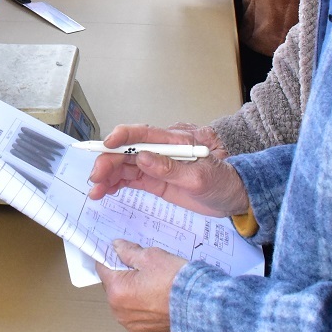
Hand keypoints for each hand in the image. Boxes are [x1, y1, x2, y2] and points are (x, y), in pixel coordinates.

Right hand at [87, 124, 248, 216]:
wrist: (235, 198)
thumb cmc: (224, 181)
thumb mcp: (201, 176)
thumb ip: (171, 168)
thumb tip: (144, 158)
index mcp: (172, 142)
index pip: (142, 134)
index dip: (121, 137)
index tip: (106, 145)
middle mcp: (160, 151)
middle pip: (127, 152)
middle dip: (108, 162)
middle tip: (96, 176)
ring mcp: (156, 167)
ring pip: (124, 167)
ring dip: (108, 176)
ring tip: (95, 189)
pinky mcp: (154, 181)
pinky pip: (130, 180)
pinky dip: (115, 184)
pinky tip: (104, 190)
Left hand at [98, 241, 186, 331]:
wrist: (201, 306)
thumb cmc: (176, 281)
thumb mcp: (150, 256)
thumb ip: (128, 252)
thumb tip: (117, 247)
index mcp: (117, 291)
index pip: (103, 269)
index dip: (112, 258)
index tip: (120, 253)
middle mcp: (120, 312)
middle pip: (114, 286)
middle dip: (125, 276)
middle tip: (144, 267)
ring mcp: (133, 324)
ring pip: (126, 301)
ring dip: (134, 292)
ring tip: (154, 283)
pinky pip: (138, 314)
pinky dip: (144, 305)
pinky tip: (159, 297)